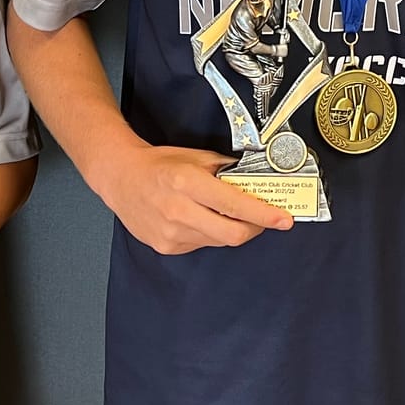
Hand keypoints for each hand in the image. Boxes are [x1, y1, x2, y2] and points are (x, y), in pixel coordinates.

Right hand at [93, 144, 294, 255]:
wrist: (121, 179)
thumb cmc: (158, 165)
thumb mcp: (195, 157)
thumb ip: (226, 169)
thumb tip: (256, 178)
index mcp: (187, 183)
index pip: (235, 205)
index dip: (264, 214)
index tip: (283, 219)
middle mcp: (178, 211)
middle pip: (233, 233)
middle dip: (256, 228)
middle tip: (265, 218)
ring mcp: (171, 233)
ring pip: (219, 240)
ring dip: (232, 229)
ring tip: (228, 212)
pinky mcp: (167, 246)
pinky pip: (202, 244)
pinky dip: (211, 233)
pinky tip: (202, 218)